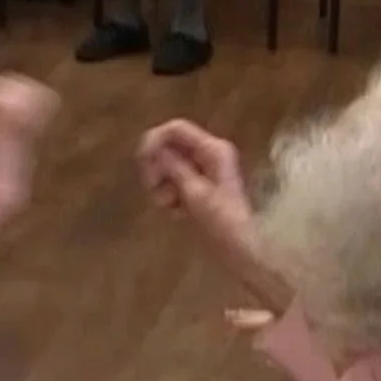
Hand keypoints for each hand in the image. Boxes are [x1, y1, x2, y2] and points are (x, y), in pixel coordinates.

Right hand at [136, 120, 264, 287]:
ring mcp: (202, 171)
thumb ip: (174, 167)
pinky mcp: (197, 187)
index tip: (142, 162)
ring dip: (160, 185)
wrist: (239, 251)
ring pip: (167, 166)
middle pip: (168, 146)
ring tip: (168, 206)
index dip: (154, 140)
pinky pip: (172, 181)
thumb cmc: (222, 223)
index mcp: (213, 150)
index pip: (176, 129)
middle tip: (154, 189)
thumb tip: (154, 150)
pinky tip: (175, 212)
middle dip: (156, 167)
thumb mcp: (195, 193)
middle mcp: (208, 155)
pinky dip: (168, 194)